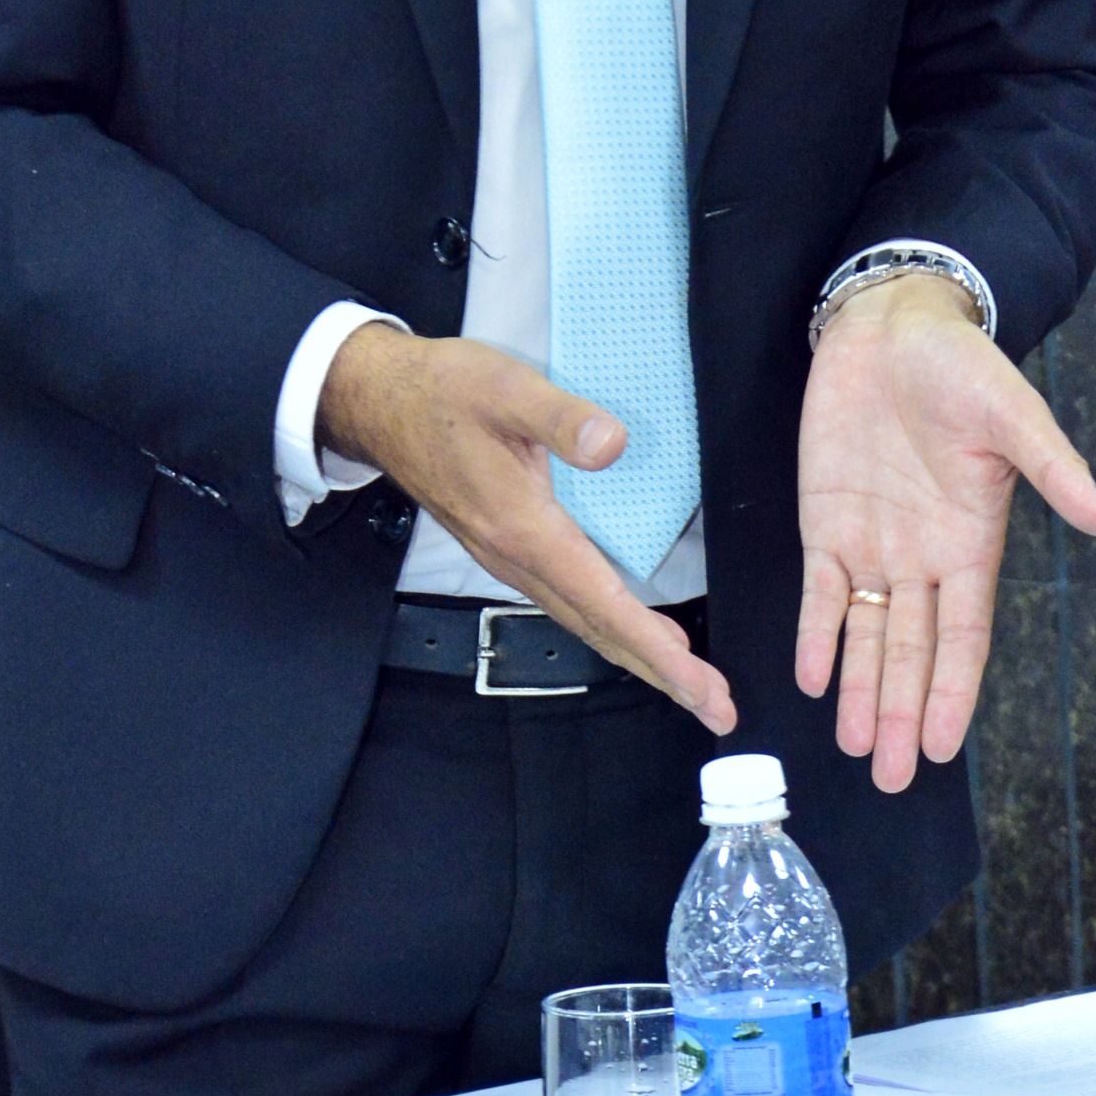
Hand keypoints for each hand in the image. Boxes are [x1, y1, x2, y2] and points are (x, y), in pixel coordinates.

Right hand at [320, 328, 736, 730]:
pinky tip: (631, 630)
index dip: (656, 650)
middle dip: (662, 673)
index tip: (699, 685)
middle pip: (600, 630)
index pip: (604, 604)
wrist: (377, 404)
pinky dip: (609, 627)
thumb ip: (560, 416)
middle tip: (717, 709)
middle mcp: (516, 559)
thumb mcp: (504, 387)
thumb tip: (613, 444)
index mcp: (523, 529)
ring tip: (690, 682)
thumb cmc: (441, 391)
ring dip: (639, 656)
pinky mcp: (506, 549)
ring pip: (584, 622)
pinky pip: (568, 604)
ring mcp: (508, 559)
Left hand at [797, 272, 1095, 792]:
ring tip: (854, 749)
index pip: (964, 636)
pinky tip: (812, 679)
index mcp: (971, 542)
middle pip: (911, 651)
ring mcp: (873, 542)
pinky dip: (816, 634)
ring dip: (860, 690)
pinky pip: (820, 591)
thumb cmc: (961, 367)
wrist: (894, 323)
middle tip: (891, 778)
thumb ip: (1055, 469)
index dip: (951, 691)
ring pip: (866, 635)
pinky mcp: (827, 520)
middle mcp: (922, 556)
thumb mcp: (1014, 415)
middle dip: (900, 713)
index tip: (941, 748)